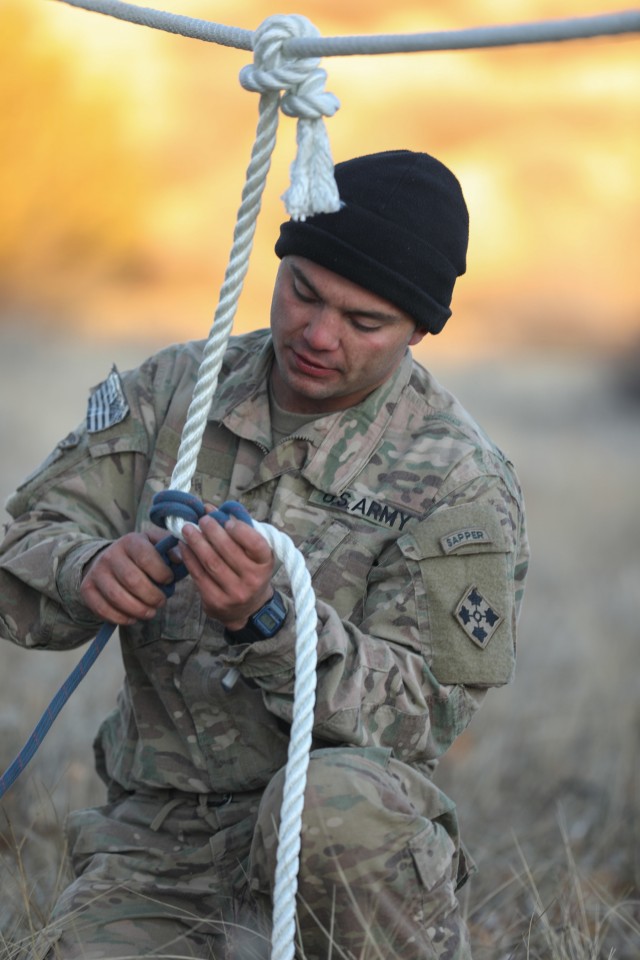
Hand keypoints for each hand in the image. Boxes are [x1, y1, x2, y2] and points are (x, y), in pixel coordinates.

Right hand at [80, 531, 174, 625]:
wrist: (108, 559)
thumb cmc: (141, 555)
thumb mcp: (156, 544)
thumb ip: (171, 548)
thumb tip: (181, 559)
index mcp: (131, 541)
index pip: (146, 557)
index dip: (161, 573)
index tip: (169, 580)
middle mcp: (110, 554)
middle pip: (132, 581)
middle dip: (152, 596)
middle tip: (161, 602)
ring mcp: (96, 572)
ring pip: (117, 597)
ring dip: (138, 609)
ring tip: (150, 612)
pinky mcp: (87, 589)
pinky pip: (103, 609)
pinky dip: (121, 618)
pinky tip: (133, 618)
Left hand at [179, 513, 274, 629]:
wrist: (247, 608)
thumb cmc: (248, 569)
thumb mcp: (253, 551)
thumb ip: (237, 529)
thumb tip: (209, 508)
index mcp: (265, 563)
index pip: (256, 544)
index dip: (240, 530)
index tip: (227, 521)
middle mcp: (253, 580)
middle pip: (228, 551)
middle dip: (211, 532)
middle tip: (202, 520)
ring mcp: (234, 593)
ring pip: (211, 562)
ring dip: (196, 542)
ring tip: (187, 529)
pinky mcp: (216, 601)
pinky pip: (199, 575)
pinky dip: (189, 558)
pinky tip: (184, 546)